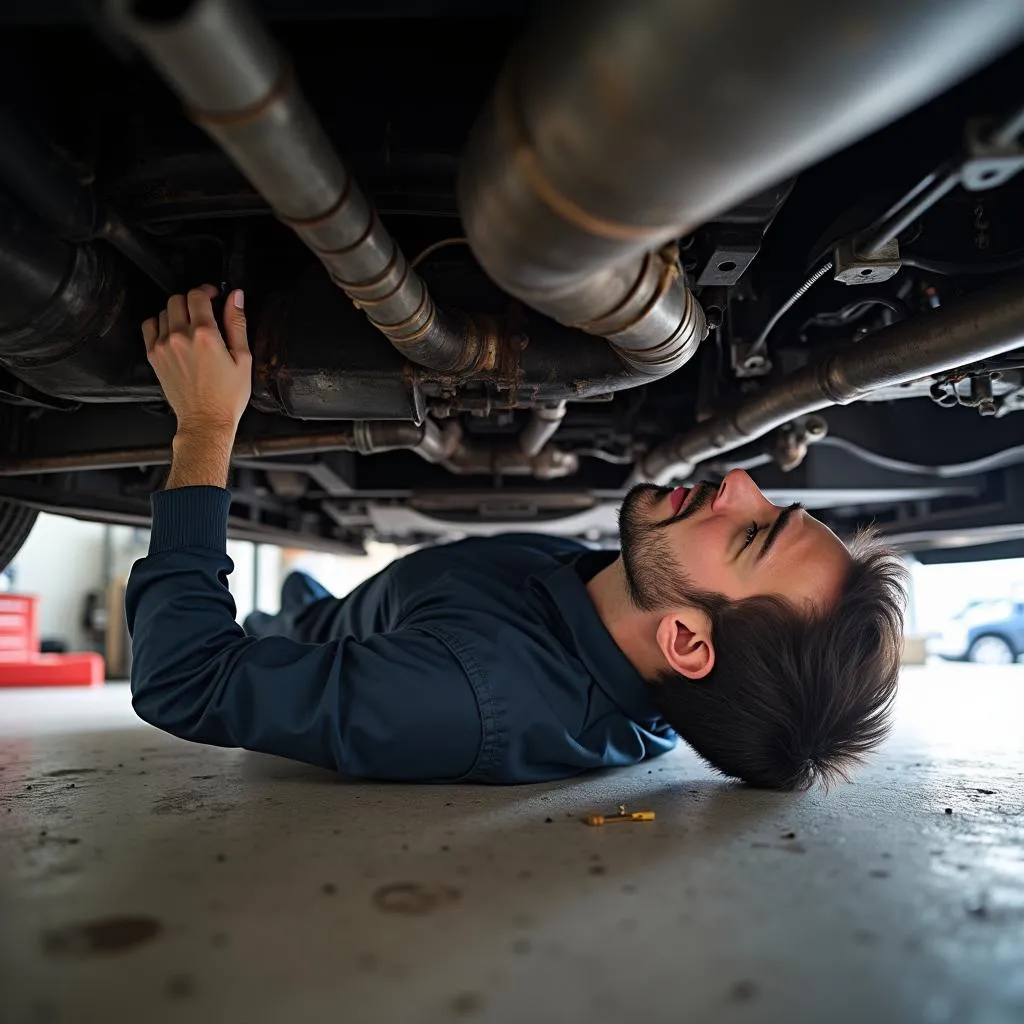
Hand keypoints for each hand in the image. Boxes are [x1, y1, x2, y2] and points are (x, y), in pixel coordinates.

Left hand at [142, 285, 250, 440]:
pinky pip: (149, 326)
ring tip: (190, 325)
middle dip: (193, 300)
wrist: (206, 421)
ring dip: (177, 312)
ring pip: (164, 311)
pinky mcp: (154, 356)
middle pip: (178, 299)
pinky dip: (160, 323)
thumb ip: (237, 323)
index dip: (207, 290)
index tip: (214, 296)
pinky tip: (173, 332)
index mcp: (205, 335)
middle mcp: (180, 336)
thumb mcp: (243, 358)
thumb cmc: (227, 395)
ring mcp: (163, 346)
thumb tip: (235, 296)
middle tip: (204, 311)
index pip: (197, 295)